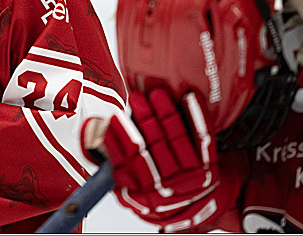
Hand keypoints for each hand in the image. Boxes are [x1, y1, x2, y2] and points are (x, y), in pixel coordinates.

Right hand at [99, 89, 241, 232]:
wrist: (190, 208)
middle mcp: (165, 187)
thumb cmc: (154, 191)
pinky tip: (190, 99)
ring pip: (176, 140)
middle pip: (153, 148)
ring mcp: (189, 177)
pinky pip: (203, 139)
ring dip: (166, 114)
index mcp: (141, 193)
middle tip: (137, 99)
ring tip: (157, 94)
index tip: (113, 119)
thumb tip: (94, 139)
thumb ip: (113, 165)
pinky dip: (196, 117)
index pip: (126, 163)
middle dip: (144, 120)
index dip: (119, 139)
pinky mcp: (208, 167)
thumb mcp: (128, 190)